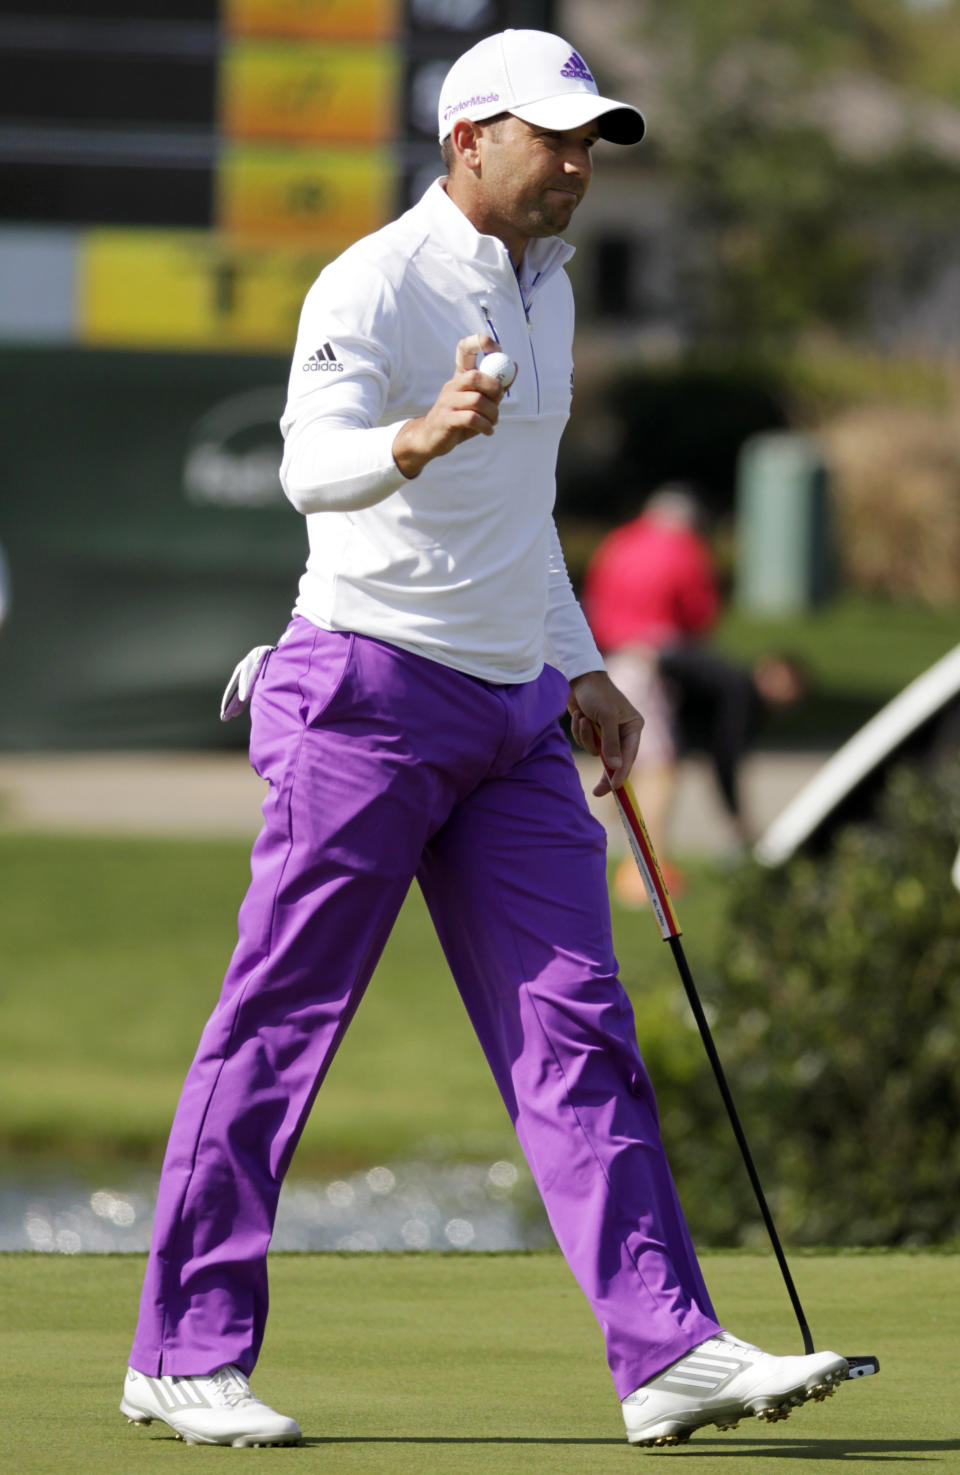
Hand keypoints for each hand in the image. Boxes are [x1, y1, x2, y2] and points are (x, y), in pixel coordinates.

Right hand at [392, 334, 504, 478]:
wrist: (431, 438)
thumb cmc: (458, 418)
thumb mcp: (479, 401)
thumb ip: (495, 387)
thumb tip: (514, 366)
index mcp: (460, 376)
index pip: (464, 349)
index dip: (480, 342)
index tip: (497, 348)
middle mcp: (452, 385)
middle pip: (475, 376)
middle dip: (493, 388)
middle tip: (499, 400)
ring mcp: (446, 402)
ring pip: (476, 400)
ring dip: (492, 413)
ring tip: (493, 421)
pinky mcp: (445, 420)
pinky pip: (471, 419)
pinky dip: (485, 426)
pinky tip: (488, 430)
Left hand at [567, 670, 643, 795]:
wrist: (578, 677)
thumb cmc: (597, 694)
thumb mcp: (606, 717)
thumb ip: (610, 743)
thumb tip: (614, 768)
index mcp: (633, 727)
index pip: (629, 756)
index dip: (622, 773)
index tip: (614, 788)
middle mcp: (623, 732)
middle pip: (615, 761)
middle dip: (605, 774)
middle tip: (597, 793)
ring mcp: (607, 733)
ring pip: (596, 751)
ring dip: (586, 737)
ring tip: (583, 719)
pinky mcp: (594, 731)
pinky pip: (586, 742)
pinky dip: (580, 732)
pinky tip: (579, 716)